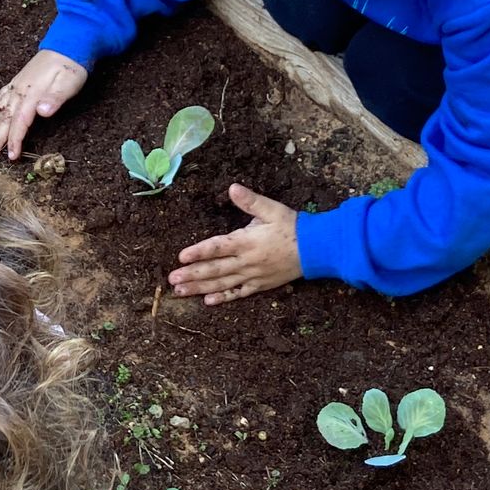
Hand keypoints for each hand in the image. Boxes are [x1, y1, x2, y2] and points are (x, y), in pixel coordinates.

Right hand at [0, 52, 86, 159]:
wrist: (68, 46)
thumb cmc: (71, 67)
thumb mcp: (69, 83)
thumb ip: (55, 98)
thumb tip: (42, 111)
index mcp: (32, 94)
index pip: (20, 122)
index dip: (14, 140)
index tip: (10, 156)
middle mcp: (20, 91)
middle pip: (5, 119)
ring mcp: (16, 86)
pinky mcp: (17, 82)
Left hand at [169, 184, 301, 303]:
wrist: (317, 249)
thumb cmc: (293, 226)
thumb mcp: (272, 209)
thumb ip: (251, 201)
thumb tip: (232, 188)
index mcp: (247, 241)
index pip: (217, 247)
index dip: (198, 252)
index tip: (181, 257)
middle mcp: (247, 261)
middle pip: (215, 270)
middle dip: (192, 275)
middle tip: (172, 280)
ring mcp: (253, 275)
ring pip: (223, 284)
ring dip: (200, 288)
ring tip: (181, 292)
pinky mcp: (261, 285)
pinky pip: (239, 293)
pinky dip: (224, 298)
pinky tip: (208, 302)